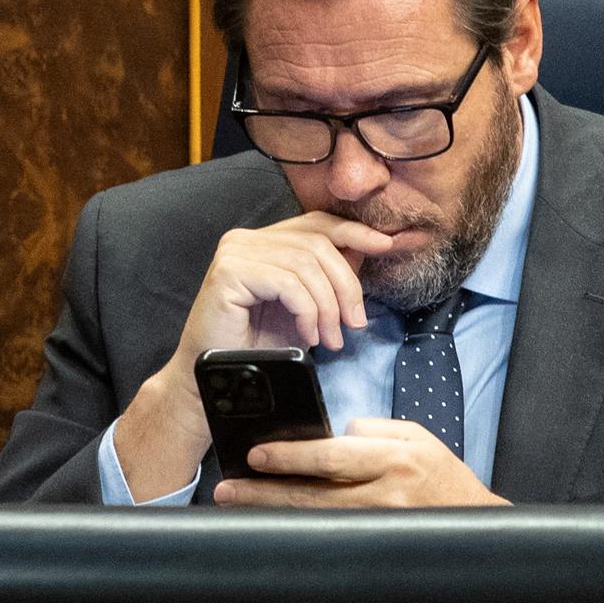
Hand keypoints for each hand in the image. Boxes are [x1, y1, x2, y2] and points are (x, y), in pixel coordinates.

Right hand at [113, 213, 393, 500]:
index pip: (317, 223)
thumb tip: (369, 248)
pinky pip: (287, 282)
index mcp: (264, 240)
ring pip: (306, 264)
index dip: (354, 232)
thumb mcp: (304, 308)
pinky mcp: (228, 271)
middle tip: (355, 324)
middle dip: (346, 285)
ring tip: (331, 339)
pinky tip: (308, 336)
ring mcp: (235, 251)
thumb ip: (327, 278)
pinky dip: (307, 311)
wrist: (216, 379)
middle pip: (317, 244)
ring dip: (328, 306)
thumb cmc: (257, 346)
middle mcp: (246, 238)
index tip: (386, 244)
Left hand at [212, 418, 509, 507]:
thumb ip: (374, 430)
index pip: (332, 456)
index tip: (256, 455)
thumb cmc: (443, 476)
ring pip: (313, 520)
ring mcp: (378, 524)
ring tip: (238, 504)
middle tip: (228, 488)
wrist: (474, 523)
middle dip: (265, 491)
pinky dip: (296, 529)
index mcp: (394, 460)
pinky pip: (326, 536)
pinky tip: (270, 523)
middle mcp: (384, 495)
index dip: (291, 456)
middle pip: (312, 494)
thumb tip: (334, 433)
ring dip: (272, 513)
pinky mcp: (372, 542)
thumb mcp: (417, 437)